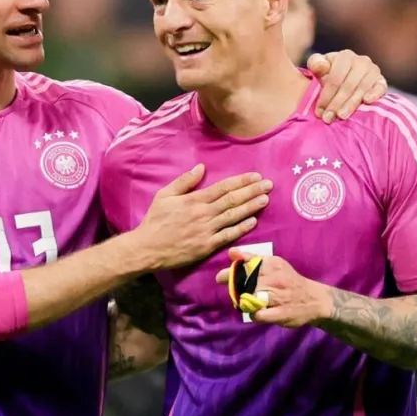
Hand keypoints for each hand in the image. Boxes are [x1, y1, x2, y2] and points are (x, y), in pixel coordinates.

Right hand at [132, 165, 271, 270]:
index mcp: (194, 199)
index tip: (256, 176)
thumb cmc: (155, 220)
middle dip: (252, 191)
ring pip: (233, 216)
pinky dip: (241, 228)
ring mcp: (206, 230)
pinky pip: (228, 236)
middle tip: (269, 185)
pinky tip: (253, 221)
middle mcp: (203, 213)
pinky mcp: (207, 246)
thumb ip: (184, 181)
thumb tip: (201, 168)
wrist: (148, 247)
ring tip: (266, 199)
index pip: (223, 187)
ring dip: (251, 207)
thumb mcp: (165, 195)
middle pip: (232, 200)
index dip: (241, 181)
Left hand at [216, 248, 331, 327]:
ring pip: (249, 299)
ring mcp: (278, 297)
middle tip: (234, 292)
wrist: (315, 300)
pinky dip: (254, 315)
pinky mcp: (281, 313)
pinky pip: (258, 315)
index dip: (230, 273)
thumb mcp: (274, 265)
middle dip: (233, 288)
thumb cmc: (289, 280)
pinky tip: (257, 312)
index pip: (245, 266)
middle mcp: (275, 279)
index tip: (221, 278)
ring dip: (243, 302)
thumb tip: (231, 252)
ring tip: (245, 302)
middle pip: (244, 283)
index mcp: (272, 265)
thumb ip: (252, 259)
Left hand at [307, 50, 386, 123]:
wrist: (345, 78)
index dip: (326, 95)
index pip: (335, 78)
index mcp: (345, 56)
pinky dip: (374, 94)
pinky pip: (380, 88)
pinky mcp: (381, 82)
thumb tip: (321, 66)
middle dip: (337, 103)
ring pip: (362, 88)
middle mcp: (362, 61)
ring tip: (341, 116)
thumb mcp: (319, 68)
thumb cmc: (329, 73)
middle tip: (328, 118)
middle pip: (348, 85)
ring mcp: (373, 71)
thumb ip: (316, 64)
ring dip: (351, 104)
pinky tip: (366, 101)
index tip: (319, 111)